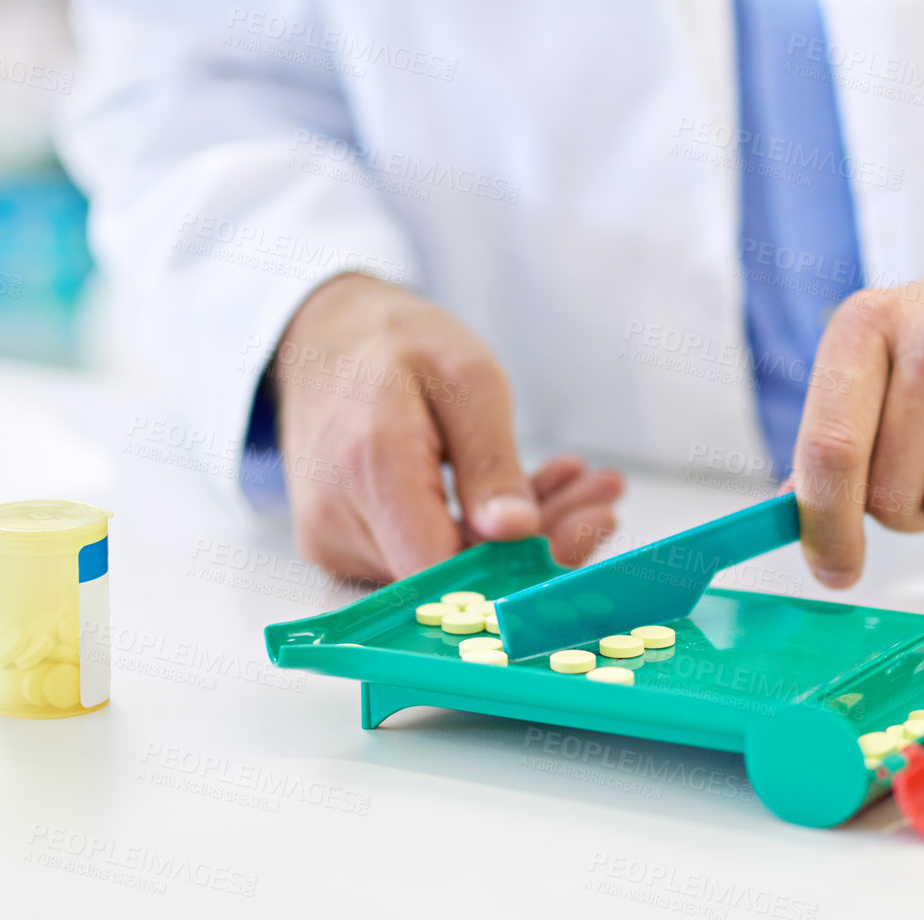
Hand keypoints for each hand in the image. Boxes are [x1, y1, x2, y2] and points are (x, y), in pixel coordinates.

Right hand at [273, 273, 622, 581]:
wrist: (320, 340)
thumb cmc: (393, 344)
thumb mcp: (465, 379)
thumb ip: (490, 461)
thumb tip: (516, 532)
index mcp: (369, 468)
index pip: (444, 569)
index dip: (518, 571)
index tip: (586, 529)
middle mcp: (339, 522)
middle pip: (457, 574)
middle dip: (543, 541)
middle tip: (603, 498)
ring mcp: (338, 544)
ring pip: (451, 568)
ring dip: (524, 534)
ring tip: (582, 485)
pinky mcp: (350, 549)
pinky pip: (430, 555)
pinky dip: (486, 530)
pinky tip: (535, 493)